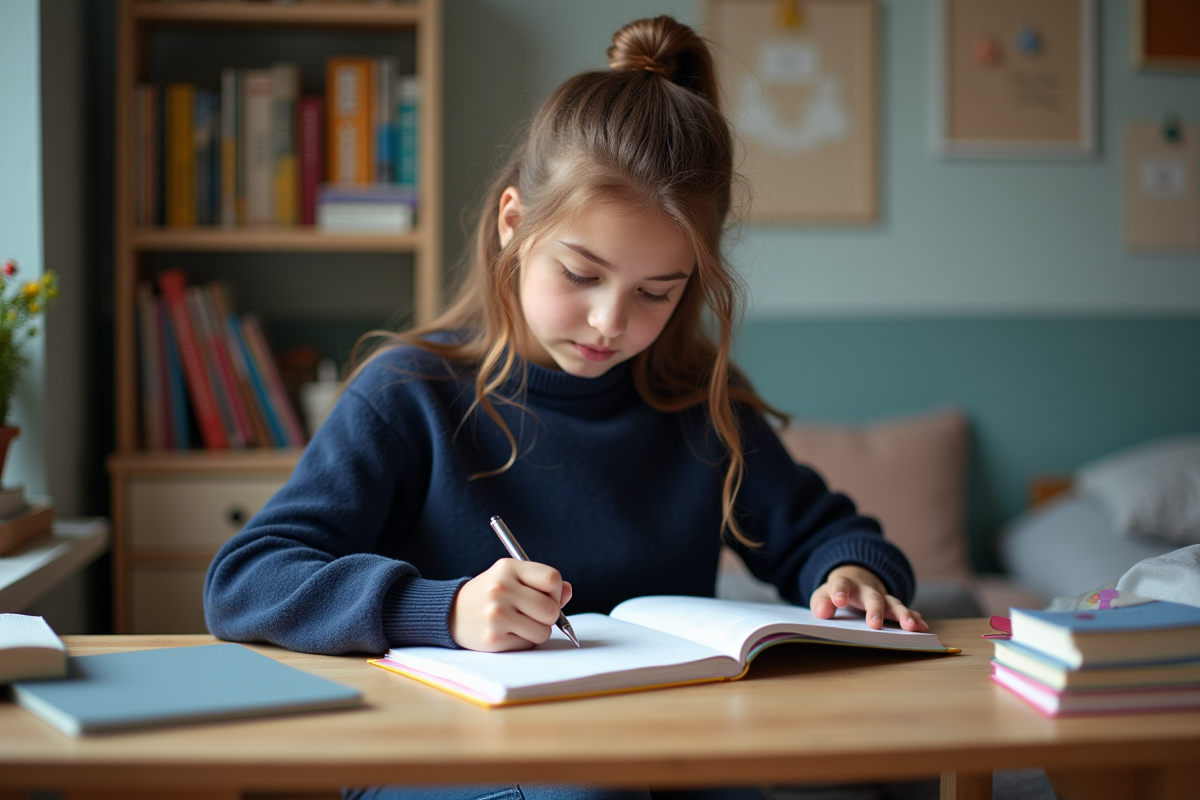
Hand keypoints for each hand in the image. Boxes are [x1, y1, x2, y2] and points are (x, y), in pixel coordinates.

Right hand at [449, 558, 572, 650]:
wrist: (451, 613)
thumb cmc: (489, 595)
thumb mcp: (511, 578)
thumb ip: (540, 583)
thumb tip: (568, 592)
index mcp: (508, 568)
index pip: (552, 579)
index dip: (556, 591)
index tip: (547, 596)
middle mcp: (501, 589)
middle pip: (551, 609)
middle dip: (548, 616)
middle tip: (533, 614)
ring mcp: (496, 614)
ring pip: (543, 631)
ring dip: (536, 631)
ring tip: (518, 624)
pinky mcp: (493, 638)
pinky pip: (527, 645)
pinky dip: (523, 642)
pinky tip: (507, 633)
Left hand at [810, 564, 927, 631]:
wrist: (856, 579)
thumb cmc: (837, 593)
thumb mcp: (824, 594)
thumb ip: (820, 602)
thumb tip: (823, 611)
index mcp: (846, 585)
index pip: (841, 585)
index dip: (840, 592)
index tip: (839, 601)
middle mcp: (867, 590)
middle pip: (872, 598)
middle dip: (875, 610)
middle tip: (875, 625)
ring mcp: (882, 598)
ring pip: (893, 604)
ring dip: (903, 615)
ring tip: (911, 627)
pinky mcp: (892, 606)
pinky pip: (906, 611)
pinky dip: (914, 618)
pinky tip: (922, 626)